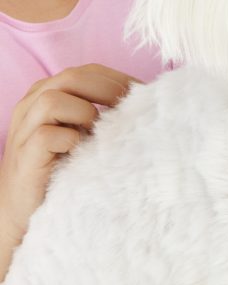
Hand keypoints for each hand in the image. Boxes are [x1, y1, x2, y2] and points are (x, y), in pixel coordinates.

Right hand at [0, 64, 137, 278]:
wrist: (26, 213)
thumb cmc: (64, 169)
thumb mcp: (85, 133)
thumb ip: (102, 113)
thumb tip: (148, 100)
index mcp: (48, 93)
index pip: (89, 72)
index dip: (119, 79)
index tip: (147, 95)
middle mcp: (31, 105)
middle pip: (72, 77)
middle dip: (109, 91)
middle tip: (132, 111)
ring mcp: (23, 130)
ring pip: (54, 100)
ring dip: (84, 114)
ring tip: (96, 135)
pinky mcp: (24, 156)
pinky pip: (47, 135)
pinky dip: (70, 140)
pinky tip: (81, 152)